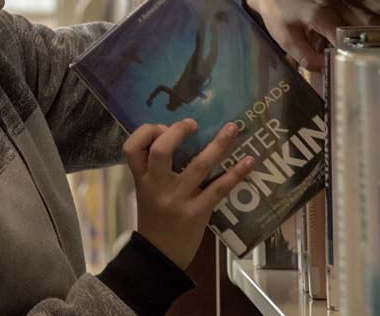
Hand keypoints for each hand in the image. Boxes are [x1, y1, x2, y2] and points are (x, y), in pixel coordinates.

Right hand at [123, 119, 254, 269]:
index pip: (131, 147)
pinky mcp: (197, 212)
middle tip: (192, 123)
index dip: (146, 132)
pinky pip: (219, 188)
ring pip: (198, 165)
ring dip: (218, 144)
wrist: (160, 255)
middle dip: (177, 131)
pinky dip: (236, 173)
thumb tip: (178, 135)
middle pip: (161, 151)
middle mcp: (157, 186)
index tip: (162, 128)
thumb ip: (154, 167)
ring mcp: (178, 199)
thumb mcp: (146, 190)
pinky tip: (249, 160)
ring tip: (232, 128)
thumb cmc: (154, 218)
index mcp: (141, 178)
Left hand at [245, 0, 379, 70]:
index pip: (344, 34)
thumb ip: (304, 56)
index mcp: (320, 13)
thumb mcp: (285, 38)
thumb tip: (325, 69)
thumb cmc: (279, 12)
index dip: (356, 50)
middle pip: (369, 24)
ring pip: (377, 15)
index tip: (365, 65)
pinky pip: (377, 10)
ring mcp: (347, 1)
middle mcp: (338, 5)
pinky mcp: (351, 1)